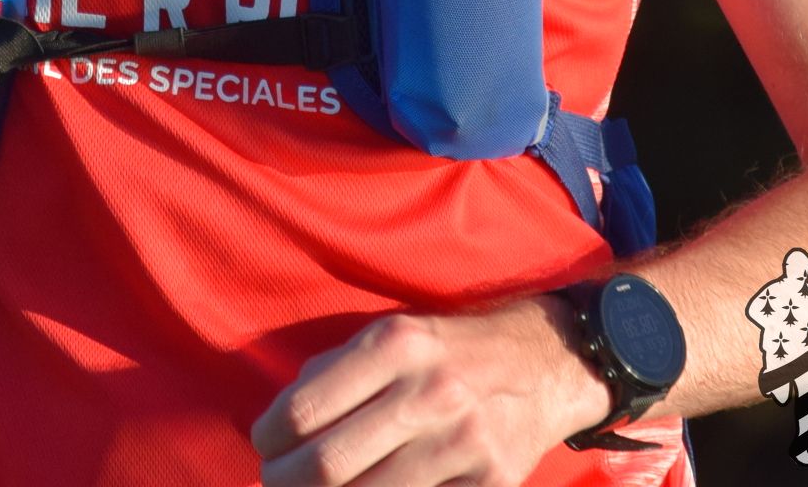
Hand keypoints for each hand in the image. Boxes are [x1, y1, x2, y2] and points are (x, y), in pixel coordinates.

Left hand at [247, 299, 613, 485]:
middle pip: (328, 464)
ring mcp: (463, 443)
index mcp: (394, 347)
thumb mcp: (391, 336)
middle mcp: (429, 393)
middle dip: (285, 483)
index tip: (265, 447)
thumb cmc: (447, 351)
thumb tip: (276, 429)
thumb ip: (332, 373)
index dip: (268, 439)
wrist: (543, 363)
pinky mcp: (490, 483)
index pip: (303, 409)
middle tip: (276, 483)